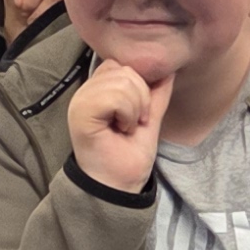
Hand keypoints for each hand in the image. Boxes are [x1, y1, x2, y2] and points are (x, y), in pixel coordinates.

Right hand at [66, 56, 162, 195]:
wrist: (118, 185)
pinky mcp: (81, 113)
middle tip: (134, 123)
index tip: (139, 115)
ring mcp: (81, 101)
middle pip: (123, 70)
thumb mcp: (149, 120)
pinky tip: (122, 129)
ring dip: (134, 108)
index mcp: (97, 91)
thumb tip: (168, 71)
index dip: (138, 86)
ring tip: (127, 127)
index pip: (119, 64)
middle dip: (140, 97)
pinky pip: (114, 96)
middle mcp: (85, 93)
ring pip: (122, 82)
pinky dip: (127, 113)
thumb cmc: (128, 157)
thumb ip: (155, 95)